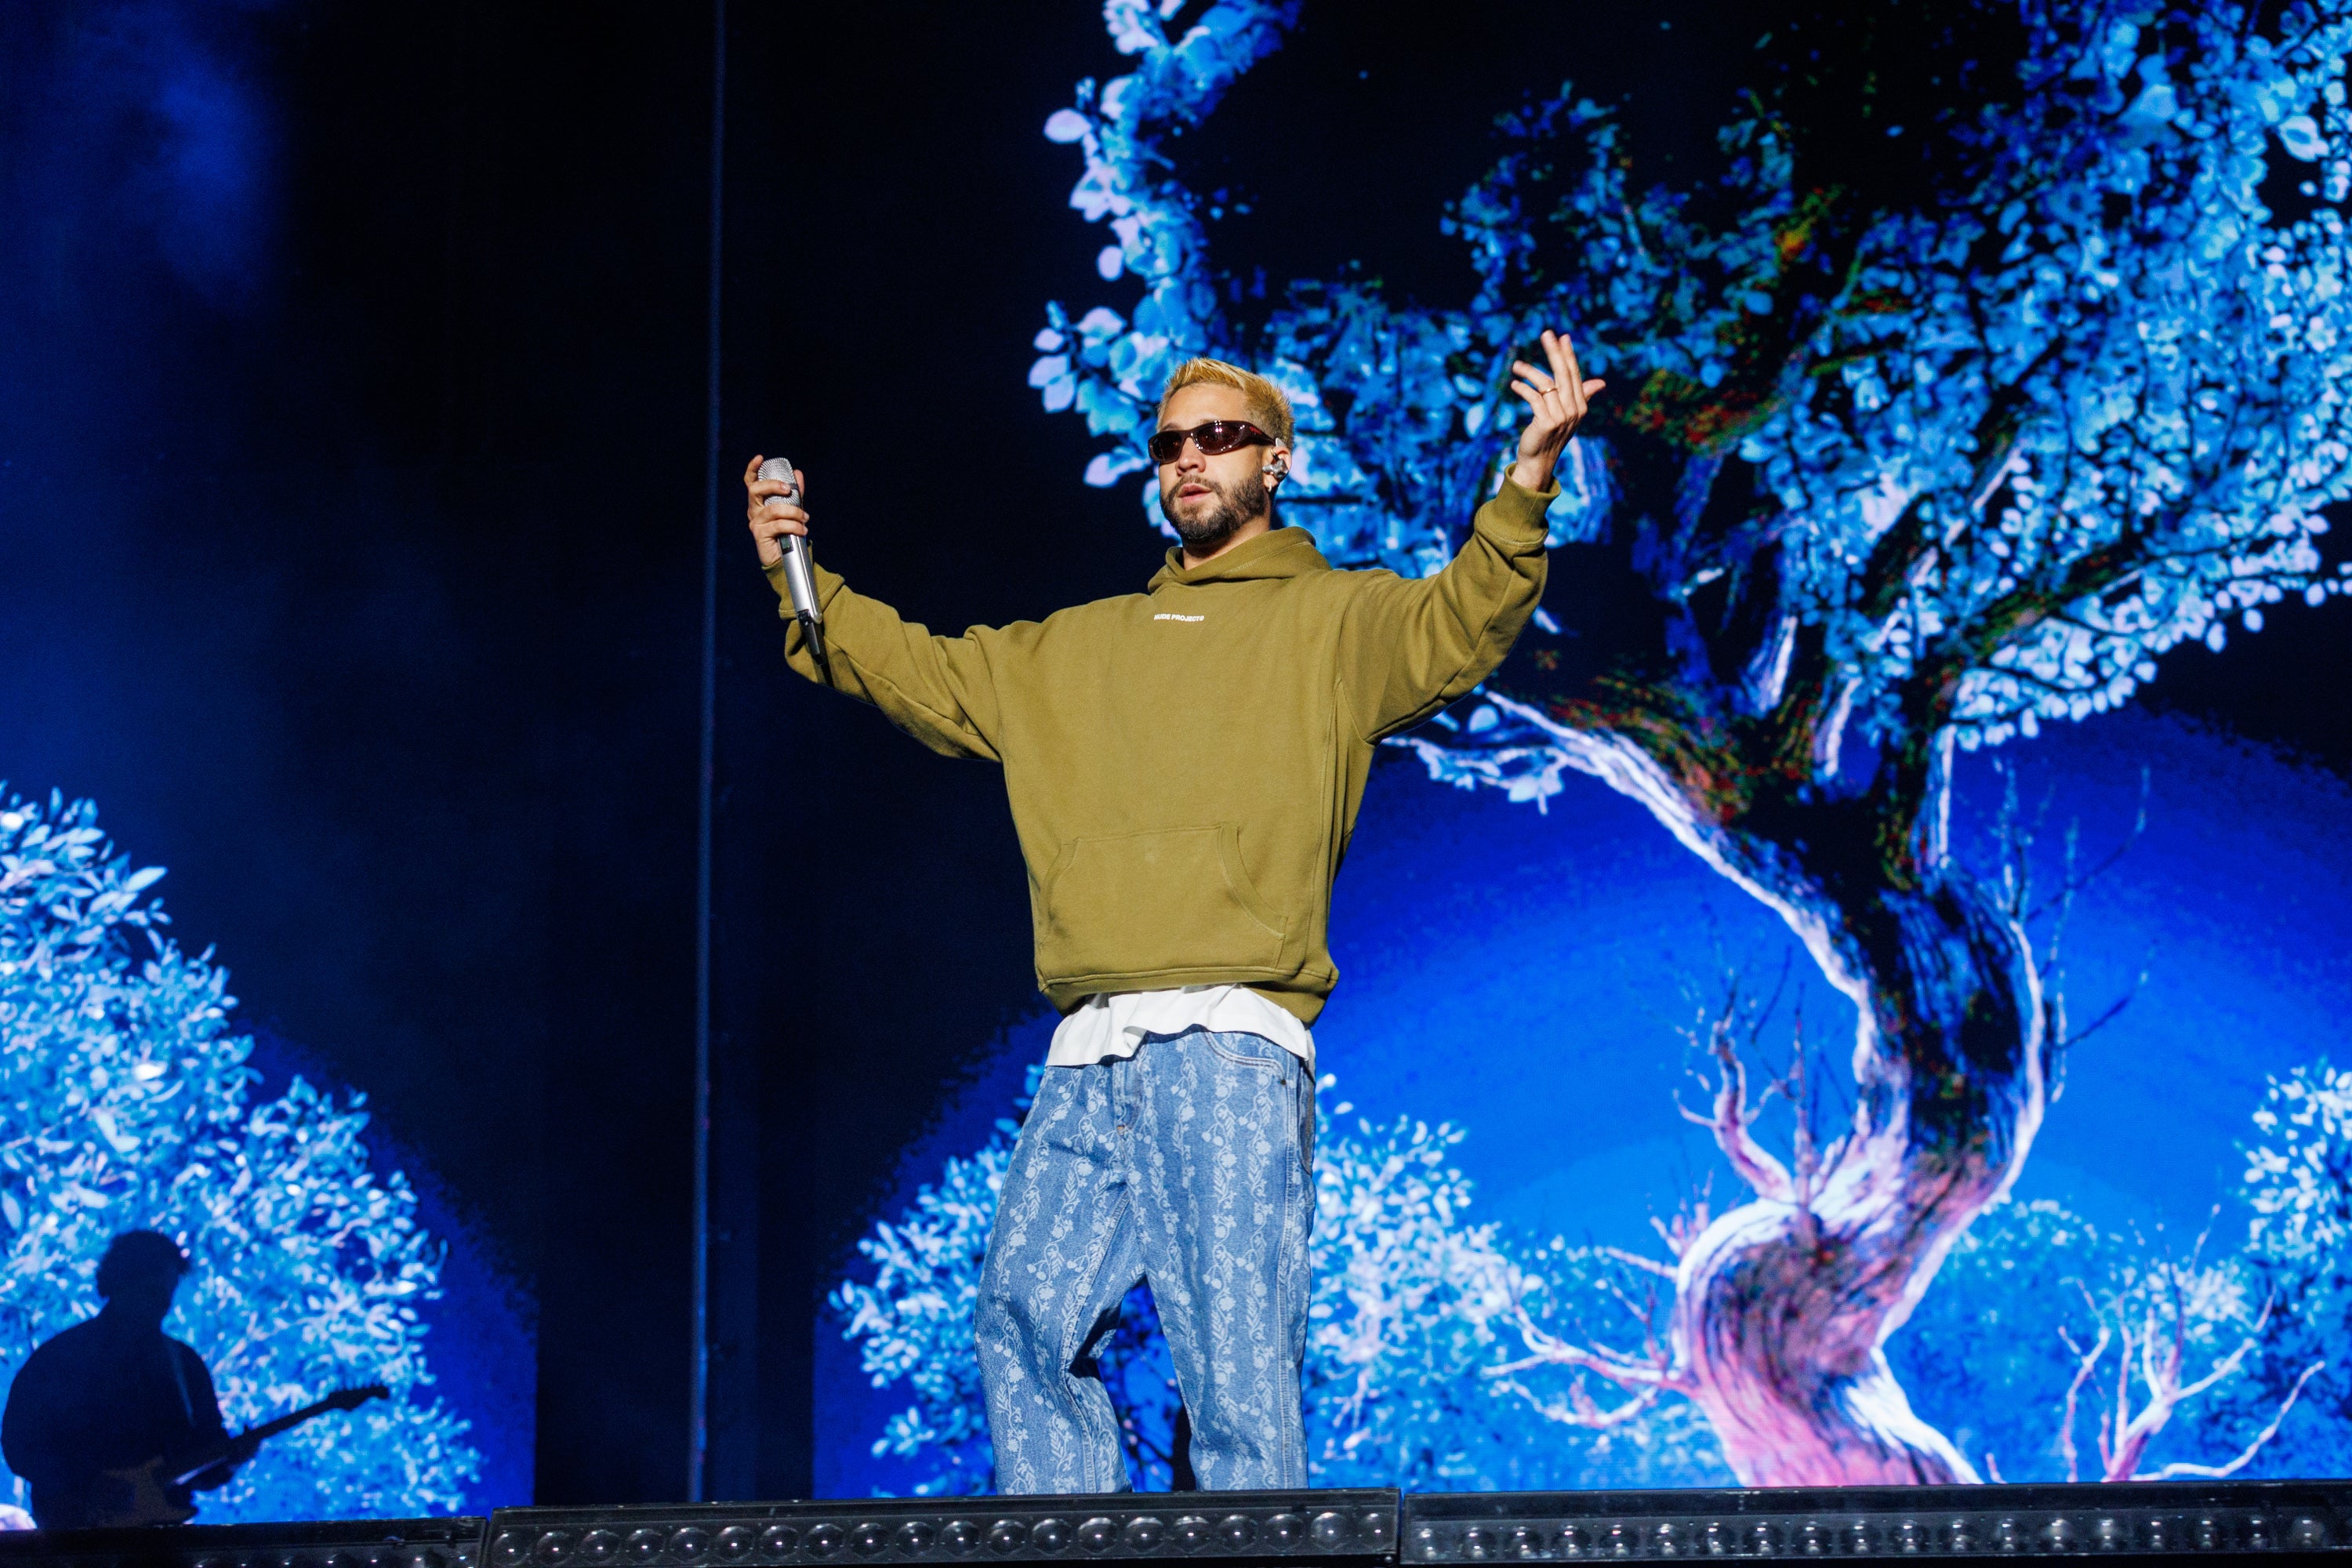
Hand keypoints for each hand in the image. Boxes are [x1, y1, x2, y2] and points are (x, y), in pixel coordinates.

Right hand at [744, 454, 807, 569]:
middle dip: (774, 485)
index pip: (751, 482)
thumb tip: (797, 473)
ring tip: (805, 518)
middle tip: (789, 489)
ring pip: (773, 509)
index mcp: (759, 501)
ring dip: (793, 512)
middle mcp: (753, 510)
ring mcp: (755, 522)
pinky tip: (802, 529)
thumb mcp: (793, 509)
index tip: (759, 458)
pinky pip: (778, 525)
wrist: (785, 557)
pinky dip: (794, 525)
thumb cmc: (787, 531)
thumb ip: (795, 492)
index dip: (752, 469)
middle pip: (756, 490)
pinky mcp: (759, 534)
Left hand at [1507, 329, 1604, 493]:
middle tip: (1546, 334)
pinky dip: (1523, 389)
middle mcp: (1574, 410)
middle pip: (1563, 374)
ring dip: (1529, 372)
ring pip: (1546, 384)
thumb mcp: (1567, 415)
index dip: (1568, 355)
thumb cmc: (1550, 435)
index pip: (1574, 374)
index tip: (1562, 337)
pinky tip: (1514, 384)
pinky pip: (1534, 398)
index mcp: (1581, 405)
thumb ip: (1581, 395)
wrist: (1539, 461)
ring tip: (1516, 366)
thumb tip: (1600, 383)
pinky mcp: (1546, 423)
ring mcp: (1562, 417)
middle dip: (1555, 352)